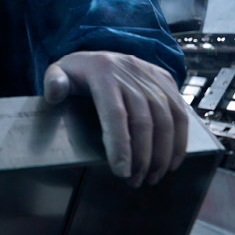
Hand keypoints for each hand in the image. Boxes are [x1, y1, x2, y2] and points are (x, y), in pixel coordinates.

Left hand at [43, 51, 188, 188]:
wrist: (102, 53)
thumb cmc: (79, 71)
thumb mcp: (59, 72)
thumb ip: (54, 82)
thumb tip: (55, 93)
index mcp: (102, 72)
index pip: (115, 112)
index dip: (120, 144)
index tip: (121, 172)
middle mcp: (129, 71)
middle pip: (143, 120)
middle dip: (142, 157)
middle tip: (135, 181)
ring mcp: (150, 74)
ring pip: (166, 119)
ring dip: (163, 153)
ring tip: (152, 176)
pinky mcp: (165, 79)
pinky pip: (180, 111)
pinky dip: (180, 140)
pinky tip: (172, 161)